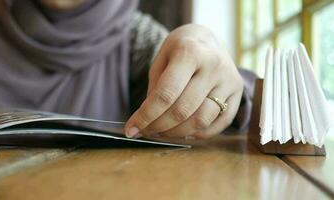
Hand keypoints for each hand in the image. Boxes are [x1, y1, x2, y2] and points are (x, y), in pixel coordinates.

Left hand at [124, 24, 243, 139]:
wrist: (207, 39)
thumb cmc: (179, 49)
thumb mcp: (161, 60)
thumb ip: (155, 89)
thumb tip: (147, 123)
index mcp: (190, 53)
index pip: (165, 94)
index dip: (146, 116)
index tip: (131, 129)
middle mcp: (213, 66)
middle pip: (183, 110)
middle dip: (159, 127)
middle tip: (146, 131)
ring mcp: (229, 80)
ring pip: (201, 120)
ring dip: (177, 133)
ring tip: (162, 132)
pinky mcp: (238, 92)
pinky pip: (219, 123)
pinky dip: (199, 134)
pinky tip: (183, 132)